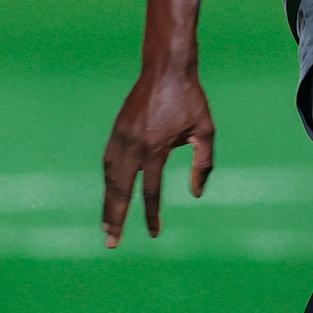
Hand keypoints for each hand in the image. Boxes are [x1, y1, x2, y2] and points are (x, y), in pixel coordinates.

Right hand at [102, 60, 215, 246]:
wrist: (166, 69)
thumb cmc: (190, 100)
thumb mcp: (206, 131)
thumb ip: (203, 164)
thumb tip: (197, 195)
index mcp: (155, 149)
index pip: (150, 192)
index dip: (152, 215)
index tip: (154, 234)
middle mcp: (133, 146)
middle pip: (121, 191)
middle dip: (116, 219)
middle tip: (112, 244)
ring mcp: (121, 137)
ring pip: (109, 179)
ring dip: (107, 204)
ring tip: (106, 227)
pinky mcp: (117, 130)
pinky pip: (108, 162)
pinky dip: (107, 182)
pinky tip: (109, 194)